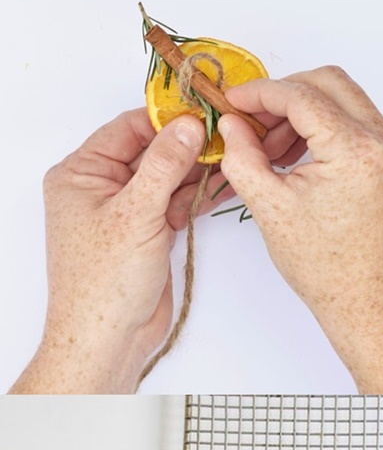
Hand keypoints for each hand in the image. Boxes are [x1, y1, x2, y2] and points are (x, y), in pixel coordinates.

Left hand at [9, 102, 305, 393]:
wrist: (108, 340)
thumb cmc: (102, 284)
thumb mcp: (135, 214)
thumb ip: (164, 165)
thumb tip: (187, 125)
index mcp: (80, 174)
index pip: (127, 129)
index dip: (166, 118)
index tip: (204, 109)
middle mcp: (99, 187)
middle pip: (150, 150)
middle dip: (187, 144)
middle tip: (227, 132)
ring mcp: (124, 209)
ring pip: (167, 175)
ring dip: (197, 169)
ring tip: (234, 155)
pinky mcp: (146, 231)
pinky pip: (175, 200)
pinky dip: (197, 194)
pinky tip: (224, 183)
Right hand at [218, 66, 382, 392]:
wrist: (369, 301)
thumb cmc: (325, 266)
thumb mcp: (270, 207)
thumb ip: (243, 156)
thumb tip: (231, 124)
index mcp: (355, 150)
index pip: (301, 96)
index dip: (259, 93)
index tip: (232, 102)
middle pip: (328, 82)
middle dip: (284, 93)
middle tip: (252, 117)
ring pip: (345, 99)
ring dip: (305, 110)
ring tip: (271, 147)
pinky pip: (357, 122)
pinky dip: (325, 126)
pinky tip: (296, 155)